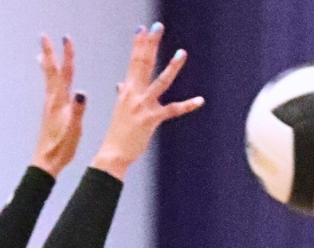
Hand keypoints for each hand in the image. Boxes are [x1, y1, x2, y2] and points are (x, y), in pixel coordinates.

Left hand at [32, 35, 85, 176]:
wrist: (46, 162)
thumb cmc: (61, 148)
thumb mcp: (74, 130)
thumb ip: (77, 110)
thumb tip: (81, 92)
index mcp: (60, 102)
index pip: (64, 73)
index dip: (66, 55)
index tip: (66, 38)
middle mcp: (53, 100)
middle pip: (52, 71)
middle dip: (50, 53)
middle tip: (44, 36)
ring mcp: (50, 106)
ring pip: (49, 79)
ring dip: (47, 63)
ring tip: (42, 53)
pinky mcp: (49, 112)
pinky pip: (49, 89)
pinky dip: (48, 79)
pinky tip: (49, 80)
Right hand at [91, 24, 203, 180]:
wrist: (113, 153)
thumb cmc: (117, 134)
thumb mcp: (120, 110)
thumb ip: (123, 94)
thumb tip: (120, 85)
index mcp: (127, 91)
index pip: (133, 62)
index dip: (139, 45)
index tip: (142, 29)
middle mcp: (135, 94)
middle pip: (144, 64)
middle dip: (151, 44)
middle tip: (157, 27)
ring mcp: (144, 106)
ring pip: (160, 82)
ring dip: (172, 67)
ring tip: (182, 53)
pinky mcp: (152, 119)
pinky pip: (173, 110)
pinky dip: (187, 105)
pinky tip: (200, 100)